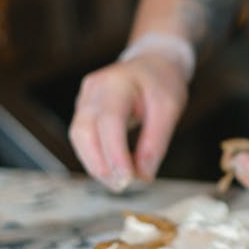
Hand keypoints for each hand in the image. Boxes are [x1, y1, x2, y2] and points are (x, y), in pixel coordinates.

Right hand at [69, 53, 187, 190]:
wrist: (152, 62)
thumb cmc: (162, 82)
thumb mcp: (169, 108)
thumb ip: (156, 141)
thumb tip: (144, 175)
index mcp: (116, 83)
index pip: (109, 121)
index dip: (115, 153)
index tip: (127, 179)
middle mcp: (93, 90)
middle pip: (84, 131)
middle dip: (100, 164)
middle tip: (122, 186)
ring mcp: (84, 99)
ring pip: (79, 138)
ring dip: (96, 165)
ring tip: (120, 182)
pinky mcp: (83, 111)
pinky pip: (82, 138)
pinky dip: (96, 157)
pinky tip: (113, 169)